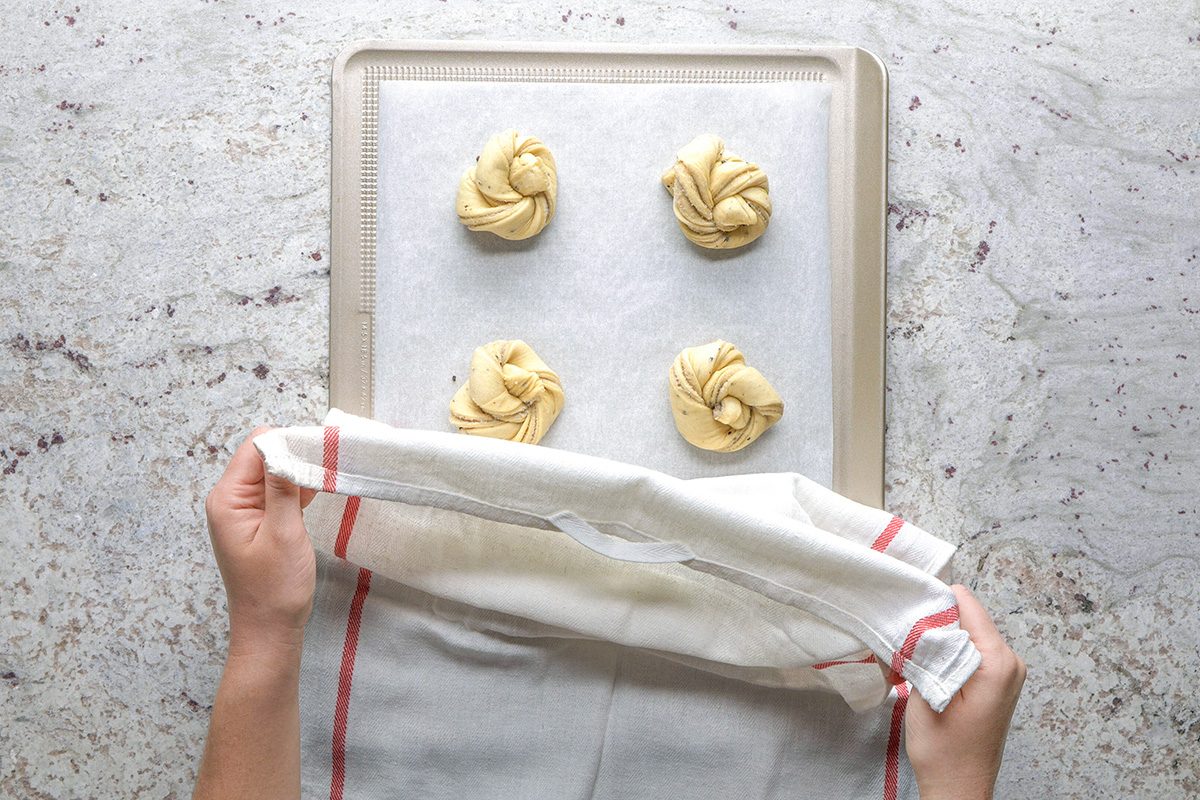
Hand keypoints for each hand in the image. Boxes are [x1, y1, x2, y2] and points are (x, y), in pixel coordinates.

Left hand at [204, 428, 316, 656]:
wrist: (269, 631)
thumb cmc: (275, 589)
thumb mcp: (284, 534)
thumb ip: (283, 488)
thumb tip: (284, 446)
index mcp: (228, 499)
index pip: (256, 447)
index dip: (289, 442)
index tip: (322, 449)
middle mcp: (230, 500)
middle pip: (265, 455)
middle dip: (297, 455)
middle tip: (331, 465)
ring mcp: (244, 511)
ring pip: (274, 472)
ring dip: (300, 473)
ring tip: (329, 478)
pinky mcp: (259, 522)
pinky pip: (278, 492)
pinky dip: (298, 489)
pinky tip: (318, 494)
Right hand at [886, 584, 1026, 799]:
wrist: (958, 788)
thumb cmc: (943, 750)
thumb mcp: (926, 692)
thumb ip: (931, 649)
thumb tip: (926, 616)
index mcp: (998, 662)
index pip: (966, 604)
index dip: (934, 603)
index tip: (909, 610)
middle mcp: (1011, 661)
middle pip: (967, 617)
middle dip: (935, 624)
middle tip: (907, 645)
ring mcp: (1008, 672)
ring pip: (966, 633)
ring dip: (939, 641)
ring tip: (915, 663)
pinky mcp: (1000, 681)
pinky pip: (971, 650)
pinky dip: (948, 654)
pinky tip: (929, 673)